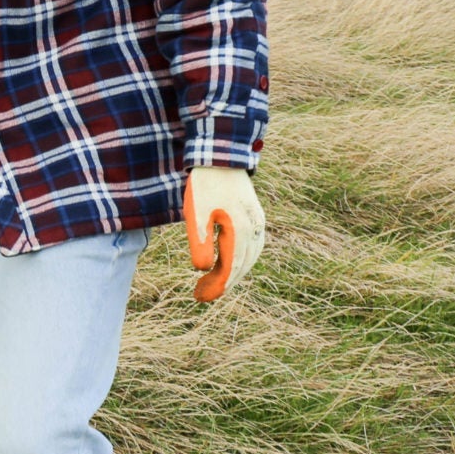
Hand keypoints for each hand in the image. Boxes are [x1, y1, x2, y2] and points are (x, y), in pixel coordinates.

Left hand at [185, 166, 263, 302]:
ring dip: (232, 273)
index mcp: (240, 228)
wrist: (221, 155)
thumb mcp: (196, 211)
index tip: (199, 297)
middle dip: (221, 283)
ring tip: (211, 283)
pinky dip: (240, 259)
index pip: (231, 267)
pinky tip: (226, 264)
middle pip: (241, 265)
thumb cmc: (205, 184)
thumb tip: (202, 269)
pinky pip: (252, 245)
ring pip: (249, 257)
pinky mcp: (255, 216)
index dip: (216, 286)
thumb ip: (200, 240)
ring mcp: (257, 221)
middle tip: (200, 295)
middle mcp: (255, 228)